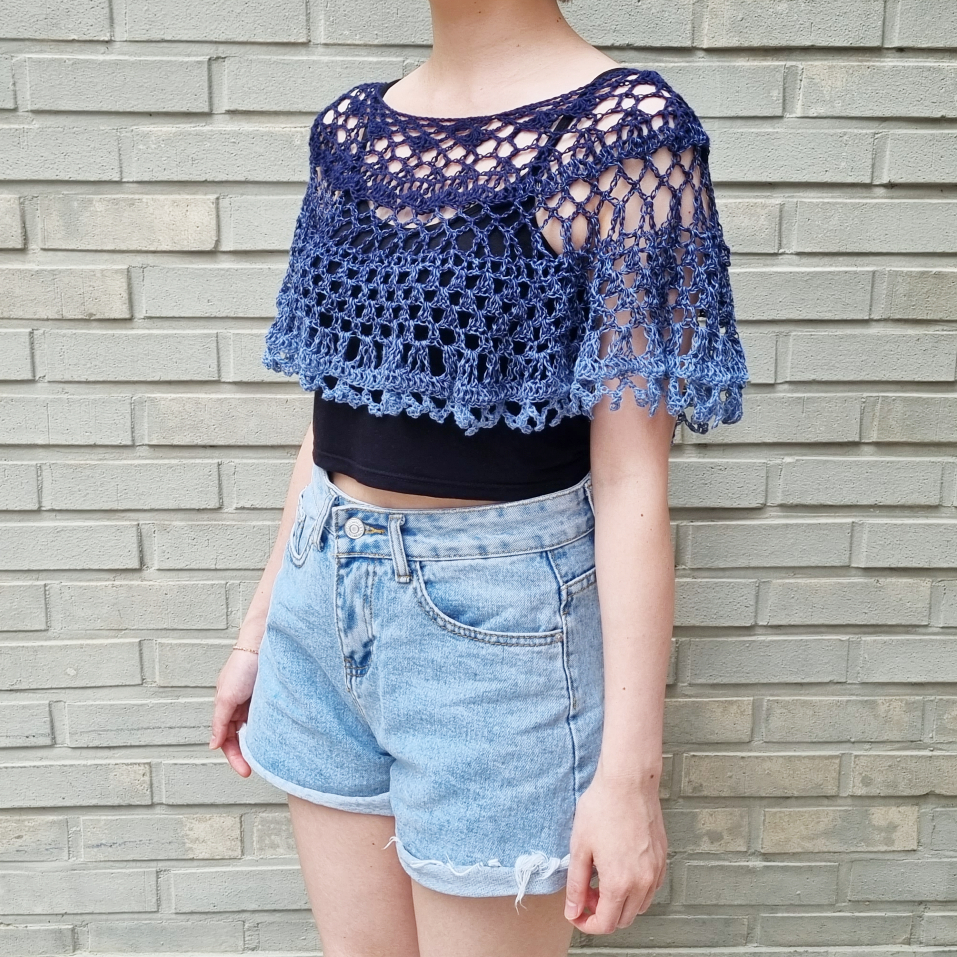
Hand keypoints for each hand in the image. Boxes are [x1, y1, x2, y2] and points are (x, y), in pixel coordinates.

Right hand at [209, 645, 260, 775]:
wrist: (264, 642)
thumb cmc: (243, 665)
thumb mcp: (227, 697)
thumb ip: (219, 722)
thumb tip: (212, 745)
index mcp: (226, 706)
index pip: (227, 739)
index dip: (234, 756)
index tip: (245, 771)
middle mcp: (240, 704)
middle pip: (241, 736)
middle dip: (246, 753)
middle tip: (256, 768)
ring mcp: (256, 700)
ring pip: (255, 728)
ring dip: (258, 741)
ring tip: (267, 756)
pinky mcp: (270, 695)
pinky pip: (268, 717)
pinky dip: (269, 729)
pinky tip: (277, 736)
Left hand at [563, 768, 667, 933]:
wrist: (628, 782)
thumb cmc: (602, 808)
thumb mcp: (580, 847)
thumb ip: (577, 886)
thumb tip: (574, 911)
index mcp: (619, 883)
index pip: (605, 924)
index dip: (587, 924)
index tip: (577, 913)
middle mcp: (642, 882)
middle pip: (623, 919)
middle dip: (602, 913)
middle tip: (587, 891)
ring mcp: (655, 871)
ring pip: (639, 906)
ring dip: (620, 902)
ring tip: (602, 877)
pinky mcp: (662, 858)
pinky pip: (650, 888)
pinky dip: (636, 888)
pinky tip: (621, 867)